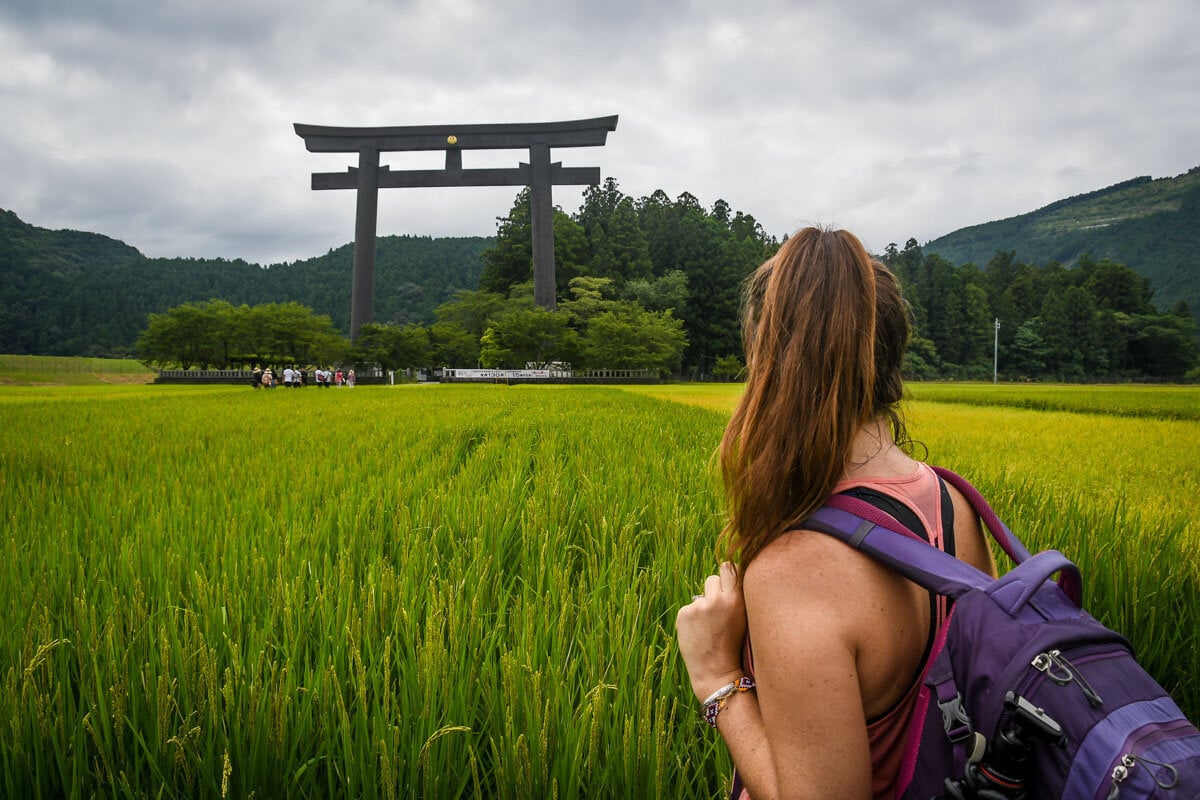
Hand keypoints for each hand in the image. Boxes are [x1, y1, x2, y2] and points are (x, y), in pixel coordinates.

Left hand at [676, 561, 747, 701]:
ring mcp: (698, 606)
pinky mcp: (684, 614)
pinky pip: (689, 608)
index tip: (729, 582)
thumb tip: (731, 573)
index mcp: (736, 599)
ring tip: (709, 627)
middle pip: (713, 578)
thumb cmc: (734, 648)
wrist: (716, 672)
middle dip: (715, 590)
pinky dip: (692, 618)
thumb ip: (738, 598)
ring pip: (700, 595)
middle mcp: (716, 599)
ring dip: (704, 605)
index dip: (729, 574)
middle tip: (719, 609)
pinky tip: (699, 633)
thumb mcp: (745, 620)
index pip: (730, 568)